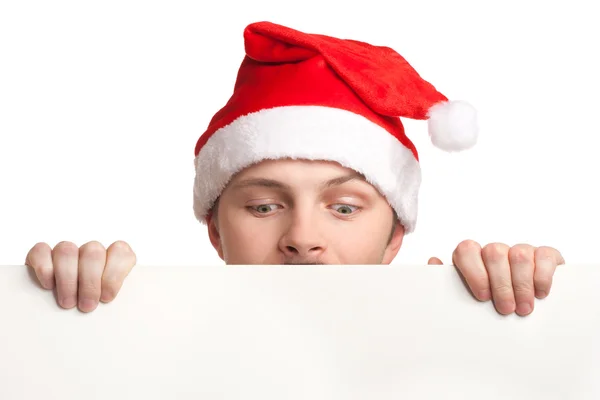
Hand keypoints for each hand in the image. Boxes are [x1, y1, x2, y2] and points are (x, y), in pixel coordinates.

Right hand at [25, 240, 136, 311]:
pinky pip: (41, 251)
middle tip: (87, 306)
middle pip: (92, 252)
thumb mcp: (108, 304)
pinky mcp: (41, 255)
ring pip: (67, 250)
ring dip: (67, 279)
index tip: (107, 297)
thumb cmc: (95, 310)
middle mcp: (90, 251)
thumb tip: (110, 303)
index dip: (114, 273)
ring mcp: (66, 251)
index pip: (120, 251)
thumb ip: (115, 298)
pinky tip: (48, 286)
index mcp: (113, 258)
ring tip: (68, 303)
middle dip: (90, 282)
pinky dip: (44, 267)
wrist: (66, 317)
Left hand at [428, 240, 564, 315]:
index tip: (482, 297)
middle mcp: (496, 252)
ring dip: (521, 285)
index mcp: (473, 258)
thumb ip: (449, 282)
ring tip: (523, 309)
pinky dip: (542, 276)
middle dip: (500, 284)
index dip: (473, 271)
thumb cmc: (490, 305)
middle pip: (493, 253)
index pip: (466, 250)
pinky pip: (543, 255)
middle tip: (505, 310)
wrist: (525, 310)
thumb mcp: (468, 298)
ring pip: (518, 254)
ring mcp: (521, 251)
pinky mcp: (546, 255)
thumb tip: (433, 261)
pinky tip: (540, 293)